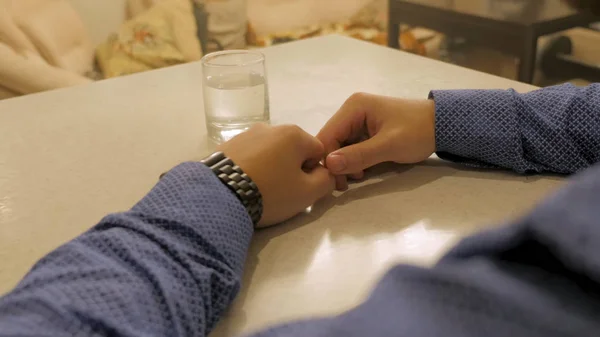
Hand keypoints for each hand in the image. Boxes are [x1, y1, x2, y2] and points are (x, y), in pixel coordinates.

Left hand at [219, 124, 334, 226]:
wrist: (220, 195)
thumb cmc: (271, 192)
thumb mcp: (308, 193)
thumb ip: (326, 180)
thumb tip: (325, 173)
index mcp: (294, 134)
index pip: (318, 152)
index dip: (314, 173)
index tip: (301, 190)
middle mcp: (271, 127)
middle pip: (293, 150)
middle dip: (292, 169)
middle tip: (281, 193)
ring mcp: (246, 134)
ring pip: (270, 153)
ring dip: (271, 168)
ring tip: (260, 190)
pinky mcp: (227, 145)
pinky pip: (249, 157)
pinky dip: (252, 168)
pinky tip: (244, 185)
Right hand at [317, 93, 435, 190]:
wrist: (444, 125)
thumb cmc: (418, 131)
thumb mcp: (389, 146)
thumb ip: (359, 155)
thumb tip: (329, 164)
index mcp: (354, 107)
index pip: (327, 135)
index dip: (327, 159)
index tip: (336, 181)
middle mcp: (351, 110)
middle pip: (331, 141)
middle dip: (336, 163)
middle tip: (346, 184)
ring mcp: (358, 120)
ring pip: (340, 146)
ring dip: (345, 164)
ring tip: (358, 176)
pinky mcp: (365, 130)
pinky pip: (351, 147)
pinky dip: (353, 161)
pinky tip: (362, 171)